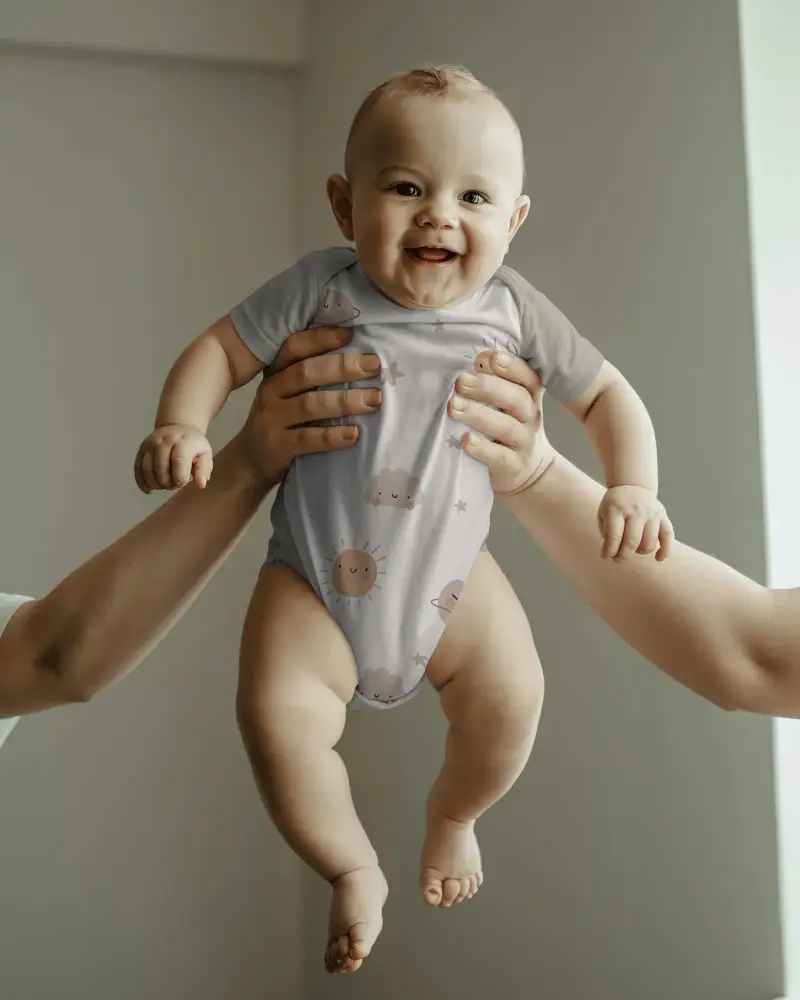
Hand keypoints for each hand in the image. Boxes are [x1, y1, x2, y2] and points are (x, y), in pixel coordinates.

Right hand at [134, 423, 211, 493]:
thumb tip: (200, 485)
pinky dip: (142, 482)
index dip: (180, 478)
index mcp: (182, 442)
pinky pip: (138, 469)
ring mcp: (151, 444)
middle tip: (174, 484)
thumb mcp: (205, 455)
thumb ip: (203, 470)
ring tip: (165, 485)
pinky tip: (149, 490)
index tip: (183, 481)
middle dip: (168, 483)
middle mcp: (164, 440)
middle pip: (161, 468)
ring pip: (147, 470)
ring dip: (156, 484)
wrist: (179, 428)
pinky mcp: (142, 449)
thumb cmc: (194, 446)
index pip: (178, 462)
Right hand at [234, 326, 382, 484]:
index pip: (295, 348)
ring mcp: (272, 419)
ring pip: (310, 405)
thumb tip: (358, 359)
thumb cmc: (281, 420)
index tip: (350, 334)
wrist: (252, 460)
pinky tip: (354, 434)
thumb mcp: (287, 394)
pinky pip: (308, 439)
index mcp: (276, 373)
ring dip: (345, 401)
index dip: (321, 339)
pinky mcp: (278, 447)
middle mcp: (271, 391)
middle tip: (374, 366)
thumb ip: (311, 377)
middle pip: (307, 373)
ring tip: (373, 400)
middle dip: (343, 367)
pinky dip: (333, 436)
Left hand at [448, 350, 554, 494]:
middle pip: (516, 398)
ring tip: (453, 407)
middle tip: (461, 381)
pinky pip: (499, 457)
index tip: (486, 358)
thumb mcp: (509, 404)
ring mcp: (524, 443)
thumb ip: (494, 383)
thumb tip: (469, 362)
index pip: (528, 377)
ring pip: (506, 427)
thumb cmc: (509, 428)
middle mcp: (530, 417)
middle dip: (487, 387)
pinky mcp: (513, 466)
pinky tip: (465, 440)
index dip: (511, 366)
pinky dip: (482, 448)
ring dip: (478, 414)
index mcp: (530, 396)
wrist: (530, 471)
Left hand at [597, 485, 673, 561]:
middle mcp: (636, 510)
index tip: (605, 557)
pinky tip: (658, 559)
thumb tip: (611, 554)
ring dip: (639, 552)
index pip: (613, 537)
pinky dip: (665, 550)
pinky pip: (668, 536)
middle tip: (617, 558)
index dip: (609, 551)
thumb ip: (606, 533)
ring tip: (632, 549)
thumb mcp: (603, 514)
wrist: (632, 486)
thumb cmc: (615, 505)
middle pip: (632, 542)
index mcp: (616, 508)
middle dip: (622, 556)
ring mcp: (651, 512)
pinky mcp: (663, 516)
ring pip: (649, 543)